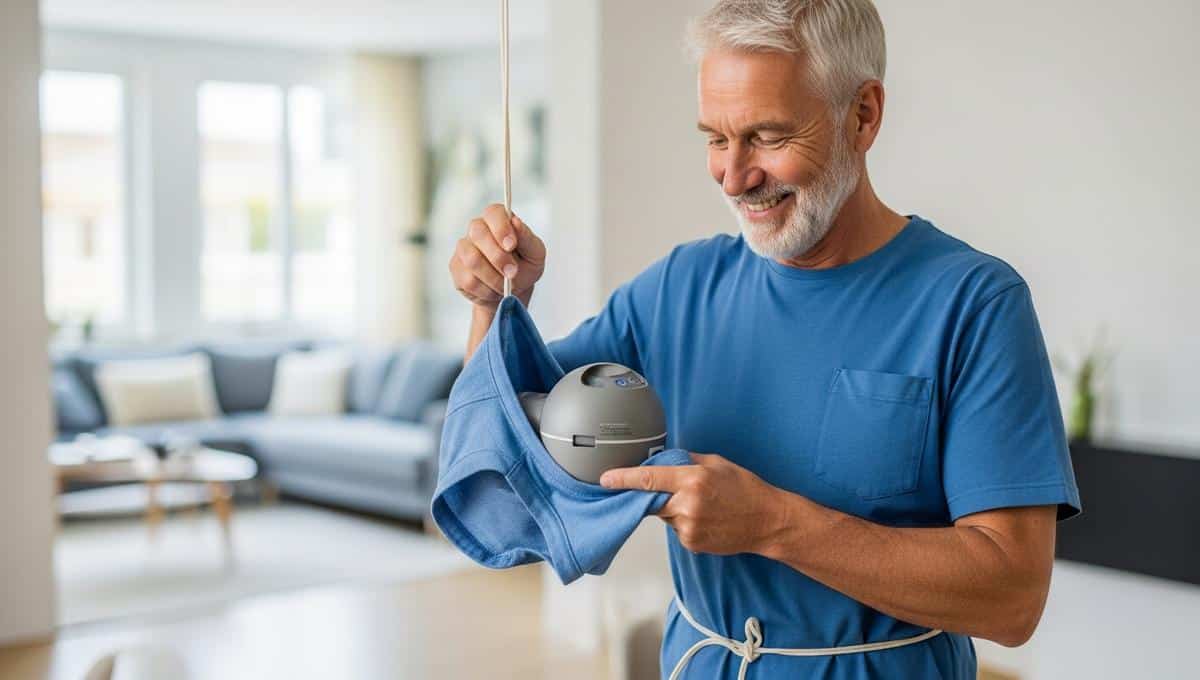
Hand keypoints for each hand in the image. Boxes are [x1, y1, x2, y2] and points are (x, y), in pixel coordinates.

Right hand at [449, 203, 546, 310]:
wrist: (512, 292)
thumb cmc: (525, 267)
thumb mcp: (535, 254)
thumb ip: (527, 238)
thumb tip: (516, 222)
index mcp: (498, 219)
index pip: (493, 213)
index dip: (501, 228)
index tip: (511, 245)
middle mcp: (477, 229)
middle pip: (478, 234)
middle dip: (498, 257)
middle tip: (512, 273)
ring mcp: (464, 248)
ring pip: (472, 260)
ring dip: (493, 277)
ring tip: (505, 285)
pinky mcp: (456, 268)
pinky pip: (468, 280)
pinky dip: (486, 290)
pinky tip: (493, 290)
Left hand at [599, 452, 787, 555]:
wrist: (768, 521)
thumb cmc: (745, 489)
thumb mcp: (716, 463)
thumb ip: (685, 461)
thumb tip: (660, 460)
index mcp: (693, 480)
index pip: (648, 478)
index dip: (623, 479)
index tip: (605, 479)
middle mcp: (688, 505)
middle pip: (653, 500)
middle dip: (657, 494)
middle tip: (680, 490)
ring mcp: (689, 527)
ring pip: (665, 516)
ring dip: (674, 509)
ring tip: (704, 505)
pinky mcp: (692, 544)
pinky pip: (676, 530)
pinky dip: (684, 522)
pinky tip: (707, 519)